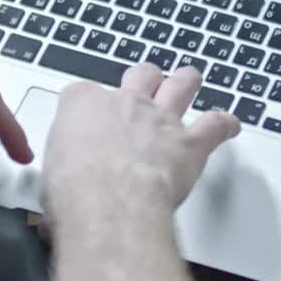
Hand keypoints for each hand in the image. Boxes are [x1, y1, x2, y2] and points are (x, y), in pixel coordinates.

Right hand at [43, 64, 240, 223]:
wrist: (109, 206)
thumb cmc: (74, 193)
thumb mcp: (50, 175)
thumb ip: (62, 170)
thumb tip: (61, 192)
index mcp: (83, 106)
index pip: (83, 94)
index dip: (87, 107)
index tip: (87, 123)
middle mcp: (126, 105)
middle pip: (141, 74)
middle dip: (145, 80)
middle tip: (147, 89)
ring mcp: (160, 120)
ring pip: (182, 83)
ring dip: (187, 83)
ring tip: (190, 83)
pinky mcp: (189, 144)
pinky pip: (216, 125)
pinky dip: (225, 125)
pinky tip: (230, 126)